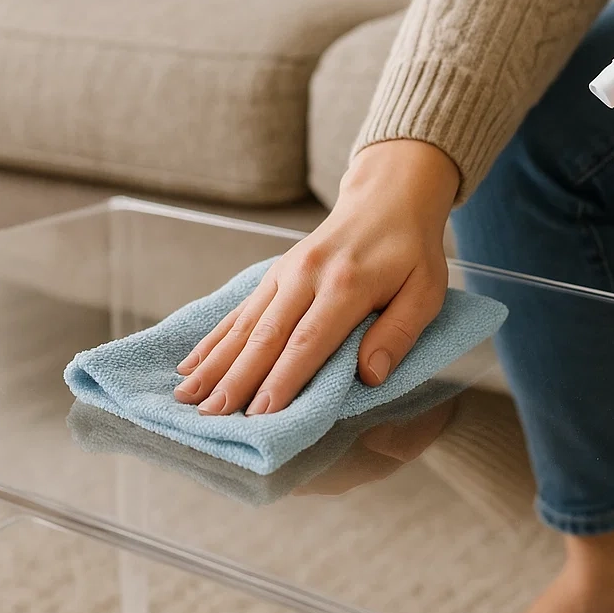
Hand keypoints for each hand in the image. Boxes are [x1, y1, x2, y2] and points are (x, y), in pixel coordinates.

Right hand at [173, 140, 459, 414]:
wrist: (389, 196)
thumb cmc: (411, 251)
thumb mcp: (425, 291)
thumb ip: (399, 332)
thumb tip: (370, 375)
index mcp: (348, 284)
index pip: (309, 340)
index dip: (284, 379)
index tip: (261, 413)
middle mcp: (308, 275)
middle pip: (267, 335)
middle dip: (237, 379)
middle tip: (211, 416)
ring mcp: (286, 272)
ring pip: (245, 323)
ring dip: (215, 362)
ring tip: (187, 397)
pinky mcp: (275, 273)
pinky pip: (240, 309)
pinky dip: (214, 338)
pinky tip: (191, 363)